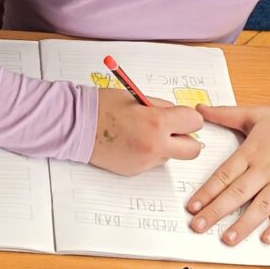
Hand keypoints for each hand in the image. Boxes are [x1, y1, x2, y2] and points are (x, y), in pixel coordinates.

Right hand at [89, 87, 205, 175]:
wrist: (75, 125)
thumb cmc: (102, 107)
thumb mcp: (137, 98)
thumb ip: (161, 107)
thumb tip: (177, 115)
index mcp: (156, 123)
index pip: (194, 123)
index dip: (188, 118)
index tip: (181, 116)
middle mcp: (154, 146)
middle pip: (193, 149)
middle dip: (186, 138)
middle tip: (173, 129)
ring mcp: (145, 161)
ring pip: (172, 156)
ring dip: (165, 146)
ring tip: (142, 133)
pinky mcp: (135, 170)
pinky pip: (153, 162)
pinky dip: (148, 153)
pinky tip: (131, 142)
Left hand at [187, 106, 269, 245]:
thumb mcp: (257, 114)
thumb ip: (225, 114)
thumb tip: (198, 109)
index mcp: (252, 151)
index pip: (224, 175)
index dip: (206, 192)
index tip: (192, 207)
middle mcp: (267, 168)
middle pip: (238, 193)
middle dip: (216, 211)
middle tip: (198, 226)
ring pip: (262, 206)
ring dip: (244, 224)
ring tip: (227, 239)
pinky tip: (266, 238)